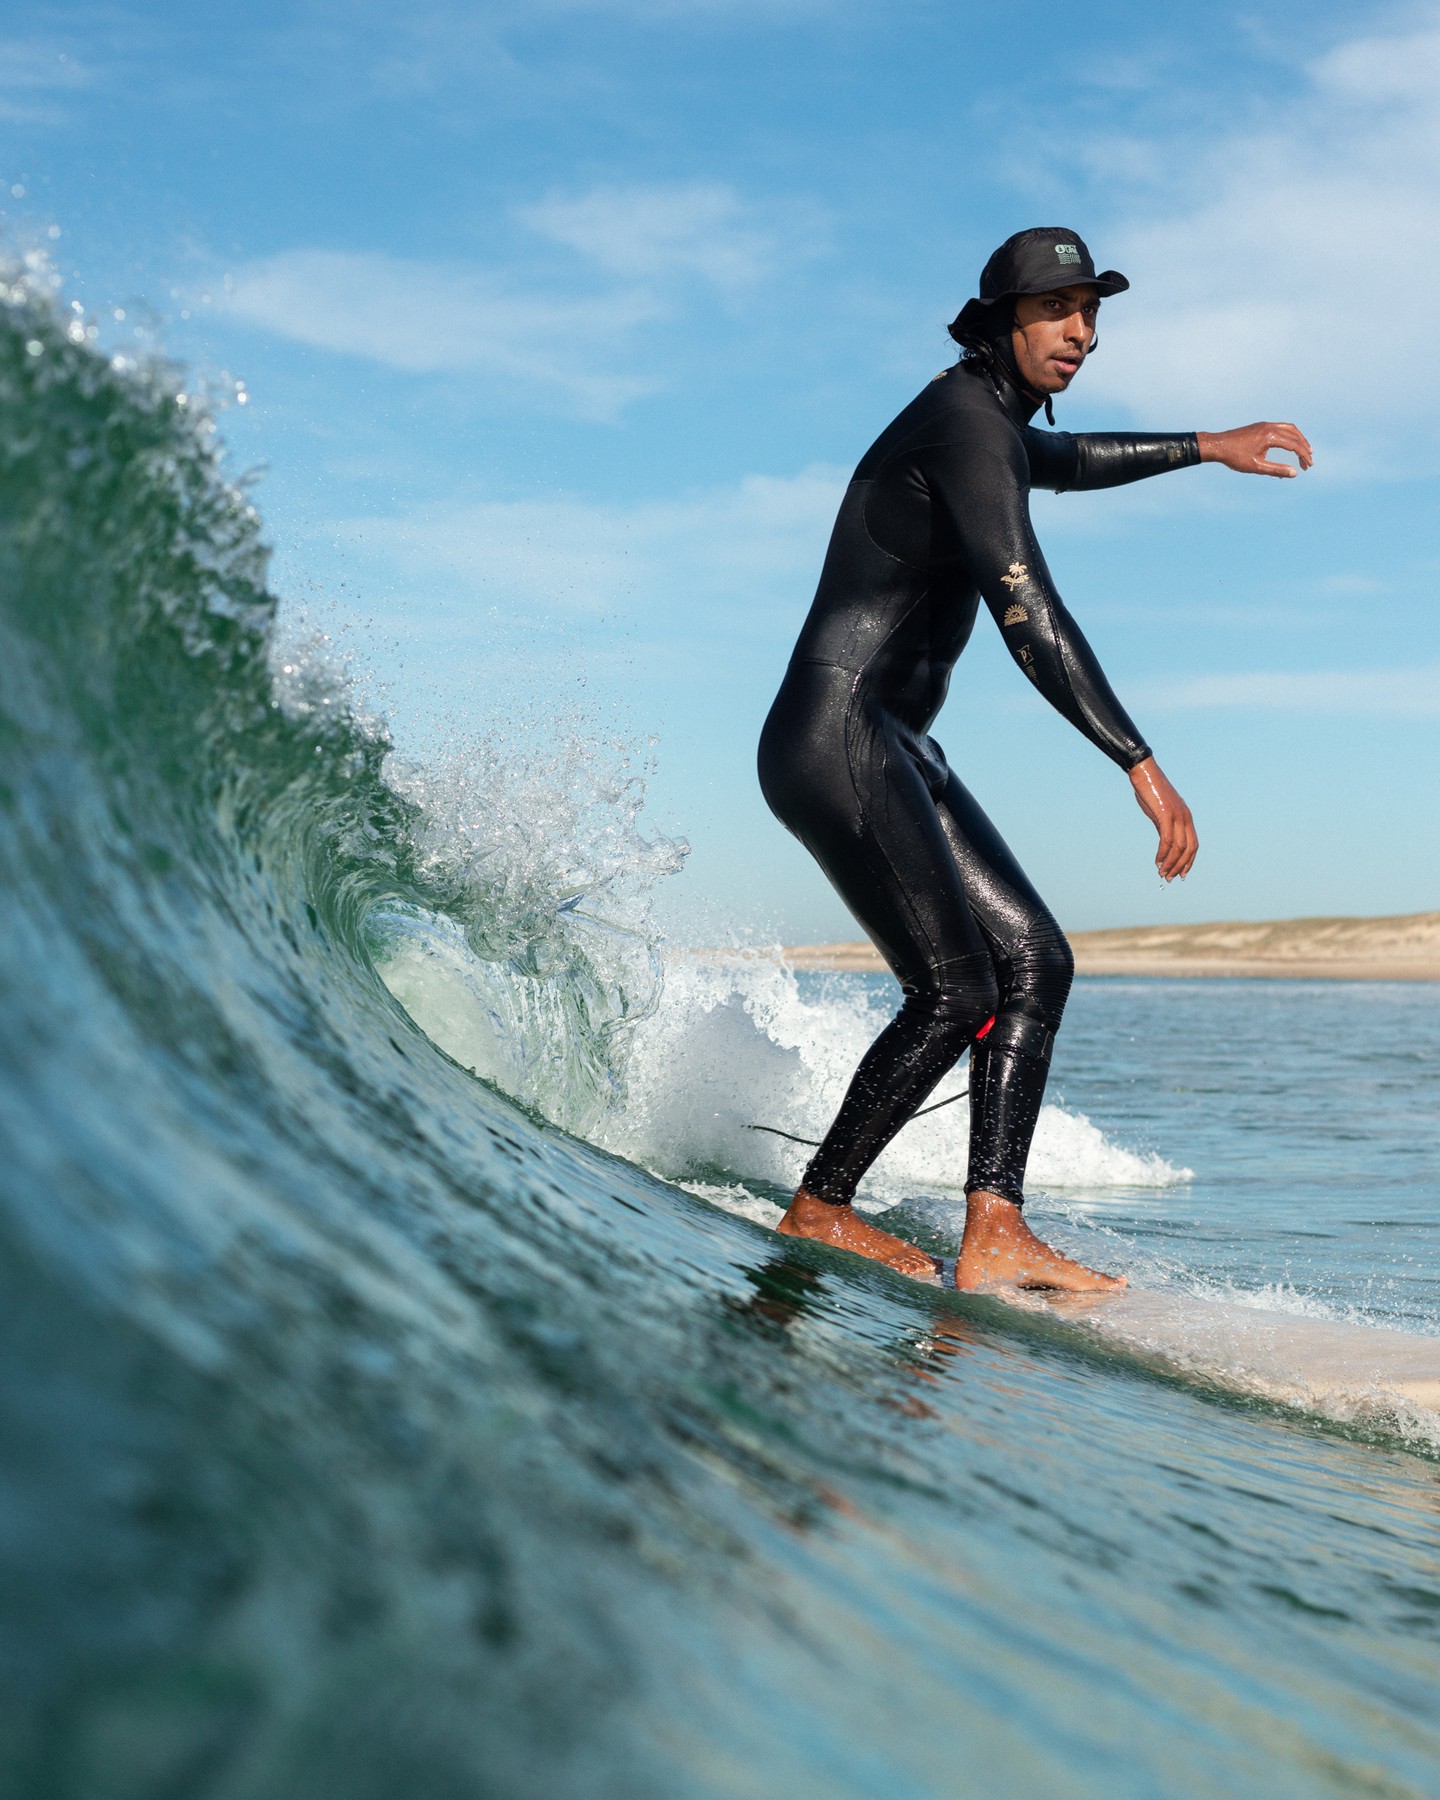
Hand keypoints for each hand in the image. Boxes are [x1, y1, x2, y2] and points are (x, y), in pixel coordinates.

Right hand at [1129, 757, 1196, 880]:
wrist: (1145, 773)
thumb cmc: (1150, 791)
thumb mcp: (1160, 812)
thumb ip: (1164, 827)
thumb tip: (1164, 845)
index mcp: (1186, 817)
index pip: (1193, 845)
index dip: (1189, 861)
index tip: (1181, 874)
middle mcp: (1186, 818)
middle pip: (1189, 849)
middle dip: (1180, 866)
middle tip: (1170, 878)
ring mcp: (1177, 816)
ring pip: (1179, 847)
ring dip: (1171, 863)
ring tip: (1162, 873)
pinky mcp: (1166, 814)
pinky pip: (1167, 840)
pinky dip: (1163, 854)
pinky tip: (1157, 861)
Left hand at [1196, 422, 1312, 477]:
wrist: (1217, 445)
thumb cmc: (1234, 457)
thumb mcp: (1256, 467)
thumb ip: (1276, 470)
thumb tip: (1294, 473)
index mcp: (1270, 436)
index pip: (1294, 445)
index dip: (1303, 456)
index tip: (1308, 466)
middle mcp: (1269, 427)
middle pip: (1294, 435)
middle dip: (1303, 448)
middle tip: (1308, 462)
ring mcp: (1265, 425)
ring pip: (1289, 428)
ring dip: (1298, 439)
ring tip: (1304, 451)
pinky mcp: (1260, 426)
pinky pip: (1280, 428)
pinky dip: (1289, 436)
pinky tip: (1289, 445)